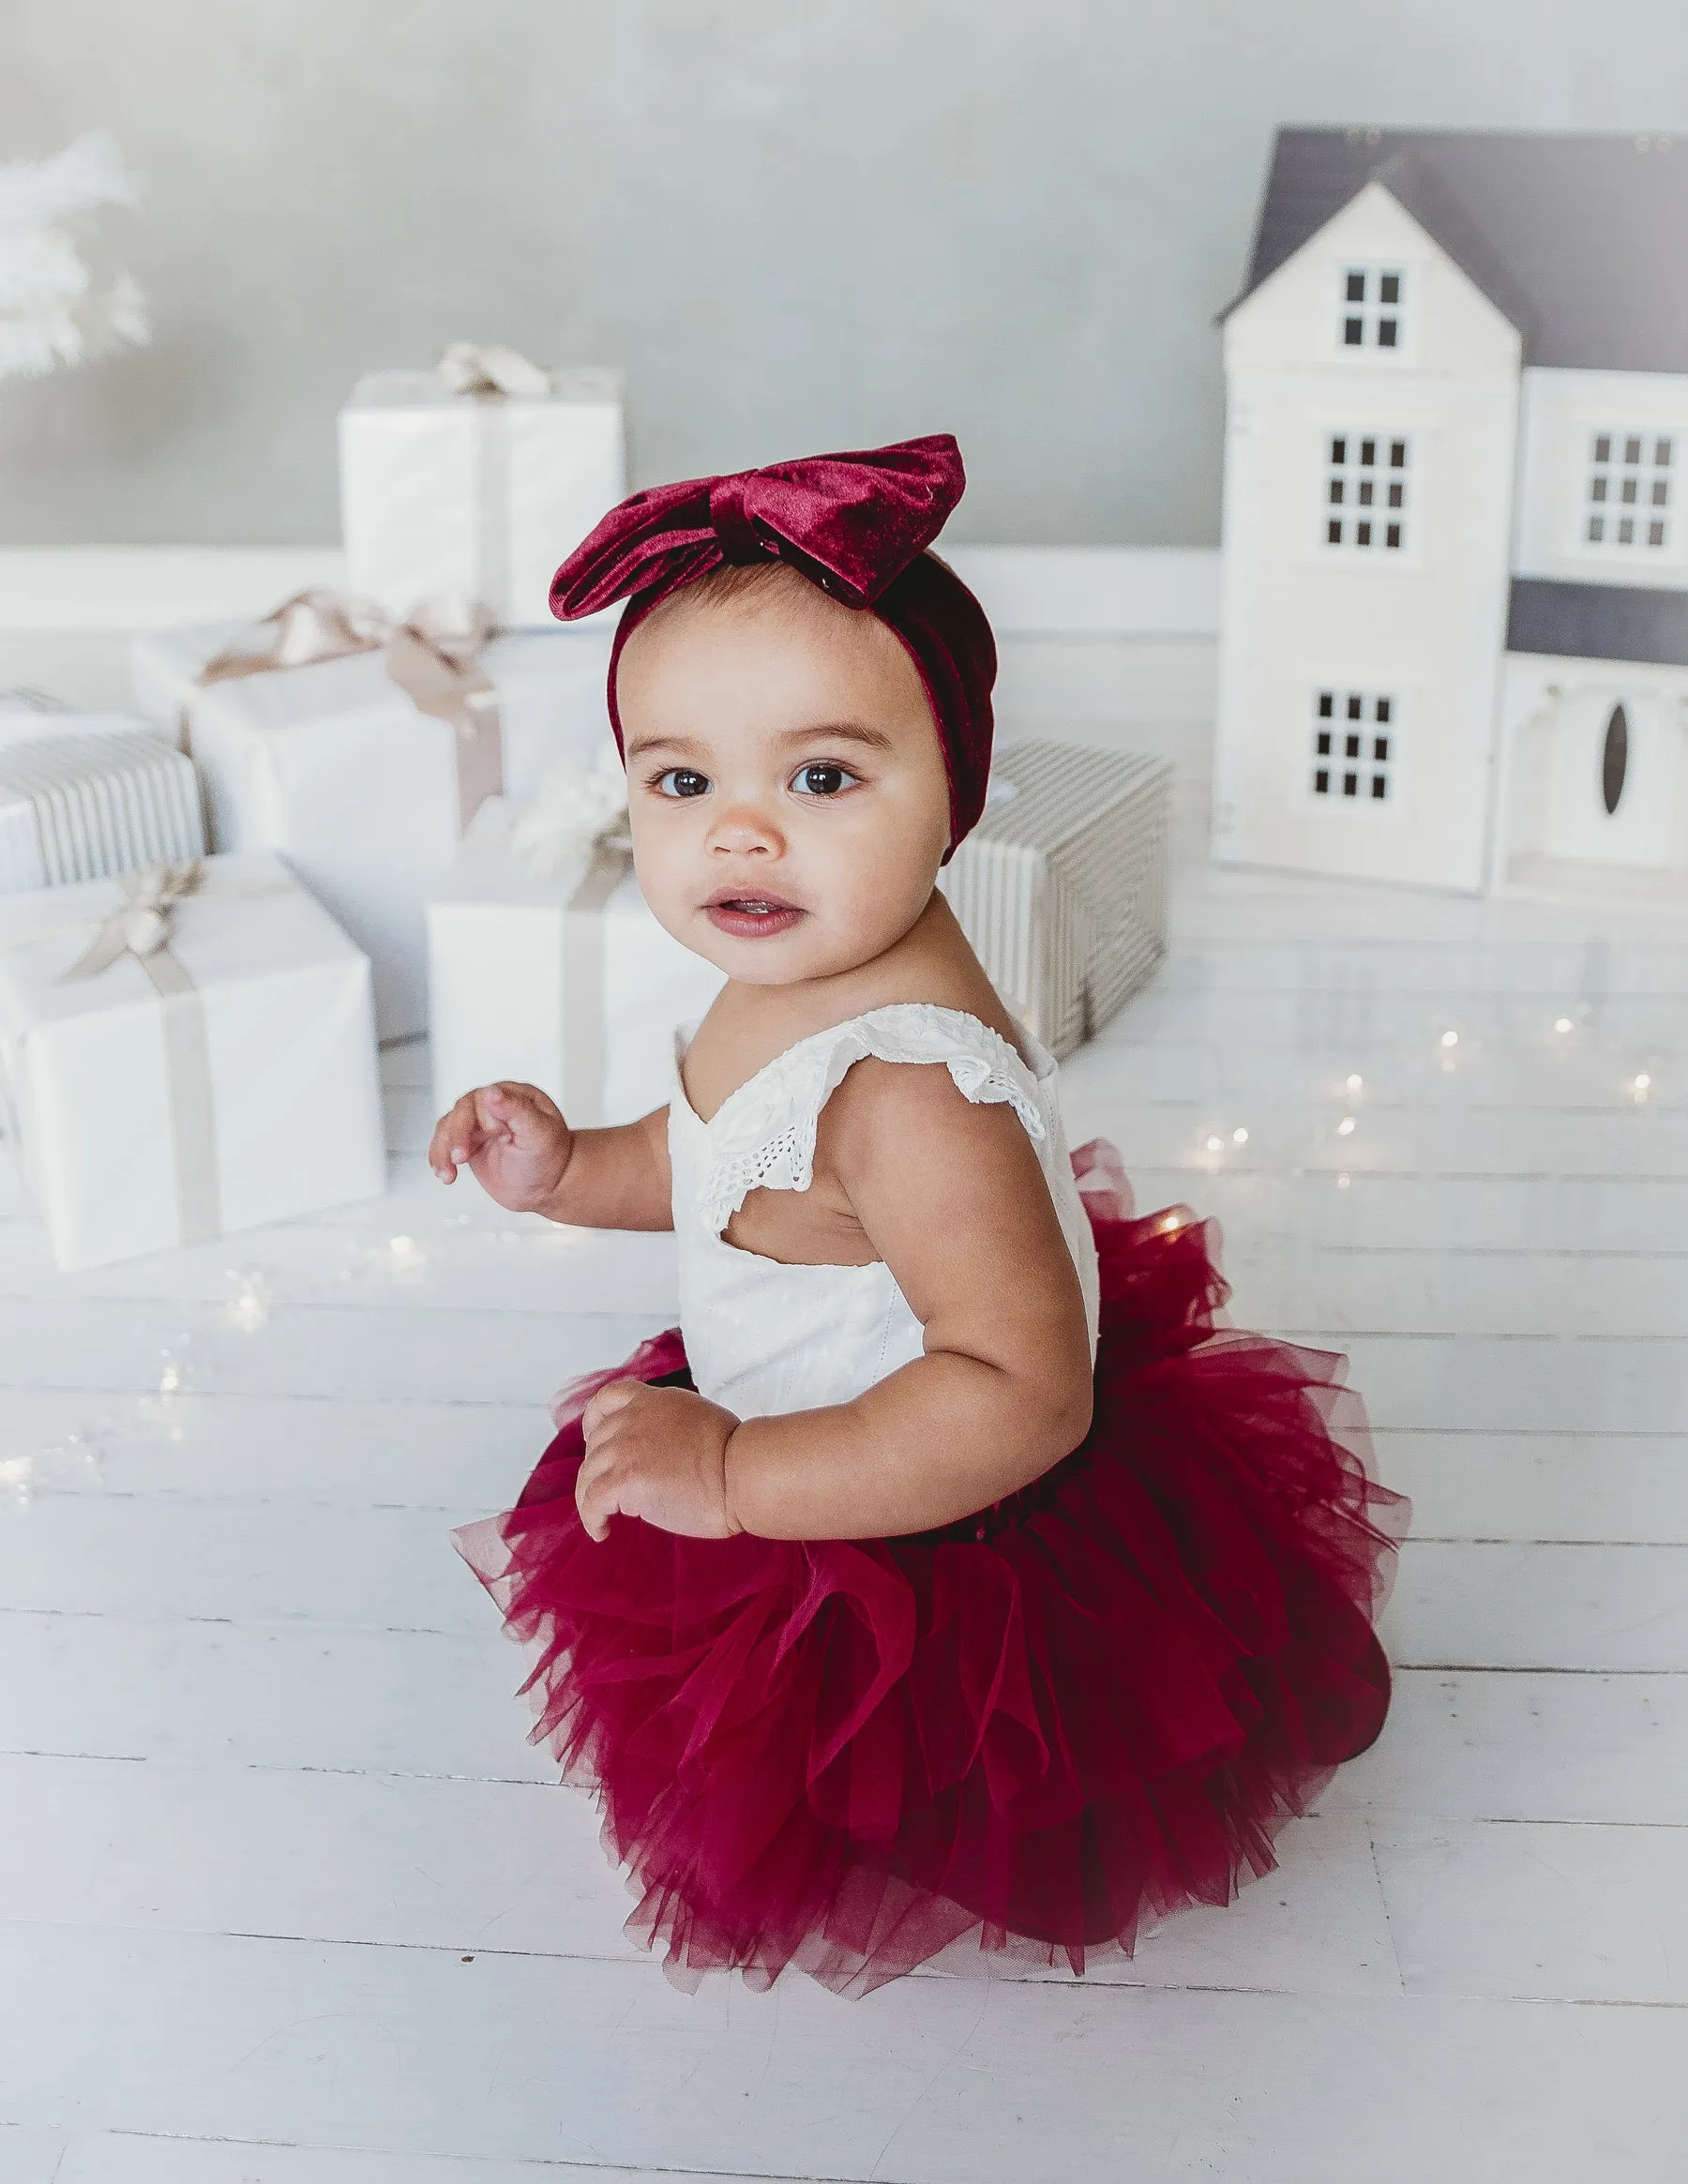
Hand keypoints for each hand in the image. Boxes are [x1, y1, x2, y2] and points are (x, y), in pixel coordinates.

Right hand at [429, 1081, 572, 1212]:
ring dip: (443, 1149)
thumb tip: (493, 1092)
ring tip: (448, 1172)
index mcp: (514, 1097)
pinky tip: (443, 1172)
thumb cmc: (551, 1158)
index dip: (484, 1119)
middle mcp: (494, 1107)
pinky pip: (445, 1144)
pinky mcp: (469, 1144)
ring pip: (448, 1127)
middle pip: (461, 1112)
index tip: (495, 1137)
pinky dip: (439, 1158)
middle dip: (457, 1136)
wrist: (549, 1187)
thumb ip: (517, 1110)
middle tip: (461, 1157)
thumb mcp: (540, 1133)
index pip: (485, 1098)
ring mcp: (479, 1126)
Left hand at [576, 1380, 741, 1542]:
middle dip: (597, 1468)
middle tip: (609, 1492)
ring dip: (590, 1498)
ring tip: (601, 1518)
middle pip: (595, 1443)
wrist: (743, 1473)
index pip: (609, 1398)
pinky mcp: (626, 1479)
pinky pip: (592, 1501)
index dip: (594, 1419)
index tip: (592, 1437)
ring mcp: (627, 1448)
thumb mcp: (697, 1419)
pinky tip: (601, 1531)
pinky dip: (591, 1519)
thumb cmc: (734, 1457)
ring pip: (588, 1474)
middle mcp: (635, 1419)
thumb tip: (656, 1451)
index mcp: (655, 1401)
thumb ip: (668, 1425)